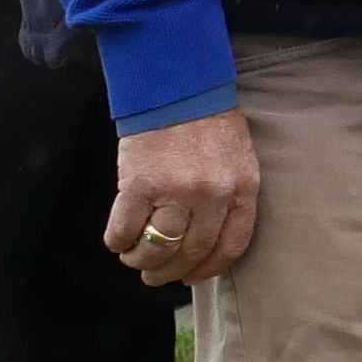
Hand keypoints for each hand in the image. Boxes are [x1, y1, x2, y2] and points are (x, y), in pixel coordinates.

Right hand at [110, 110, 261, 288]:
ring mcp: (176, 190)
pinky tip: (118, 240)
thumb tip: (204, 243)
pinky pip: (126, 229)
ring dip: (142, 262)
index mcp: (242, 187)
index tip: (192, 277)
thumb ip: (227, 197)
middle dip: (170, 272)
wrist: (177, 83)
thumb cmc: (207, 120)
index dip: (207, 269)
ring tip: (134, 258)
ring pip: (157, 248)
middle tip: (155, 277)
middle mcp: (213, 194)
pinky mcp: (140, 183)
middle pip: (191, 252)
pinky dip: (119, 241)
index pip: (230, 246)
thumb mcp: (235, 158)